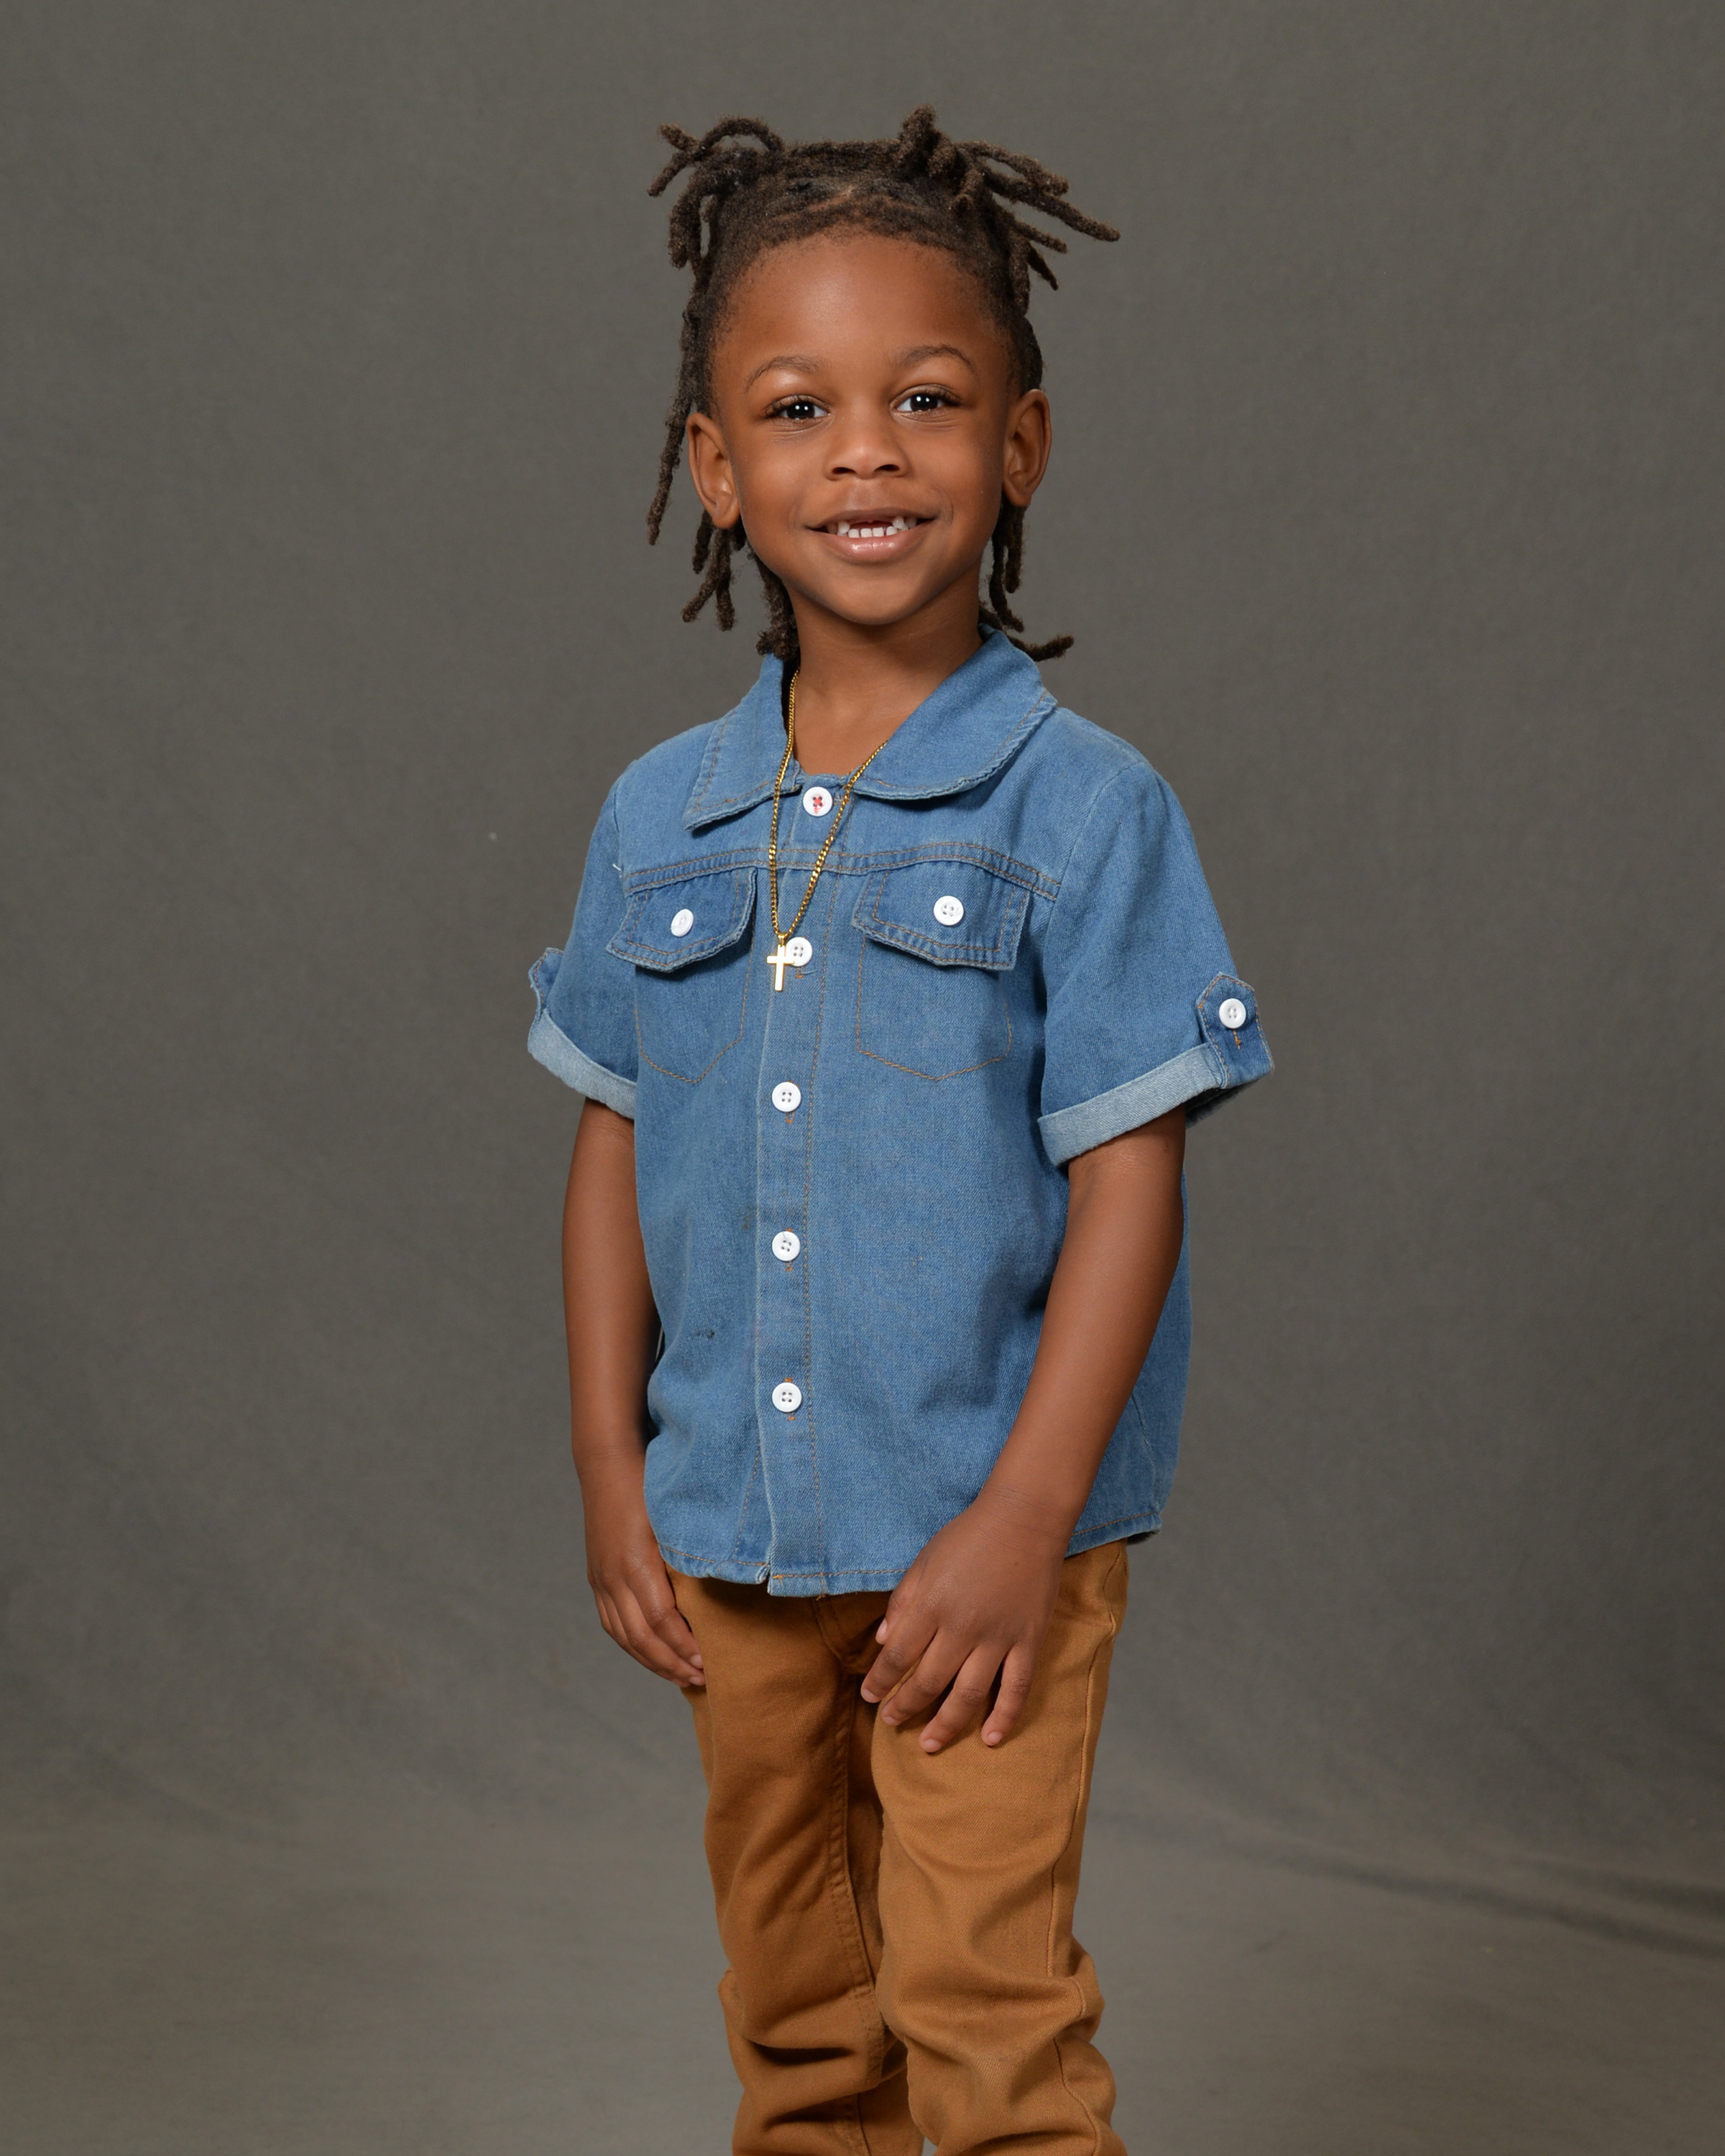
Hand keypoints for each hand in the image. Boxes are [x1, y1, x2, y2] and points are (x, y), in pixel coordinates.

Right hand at [581, 1459, 704, 1687]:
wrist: (606, 1463)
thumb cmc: (648, 1484)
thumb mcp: (673, 1518)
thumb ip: (688, 1553)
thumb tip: (721, 1587)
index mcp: (635, 1563)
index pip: (661, 1620)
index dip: (684, 1645)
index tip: (709, 1661)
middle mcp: (613, 1577)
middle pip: (642, 1637)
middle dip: (672, 1663)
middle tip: (702, 1679)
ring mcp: (601, 1579)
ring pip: (624, 1636)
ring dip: (653, 1662)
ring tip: (681, 1677)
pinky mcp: (597, 1578)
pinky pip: (611, 1624)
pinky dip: (632, 1646)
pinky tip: (652, 1656)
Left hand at [859, 1485, 1069, 1751]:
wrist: (1025, 1518)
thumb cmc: (969, 1535)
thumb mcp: (923, 1561)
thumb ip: (902, 1601)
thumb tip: (880, 1642)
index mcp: (932, 1604)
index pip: (898, 1655)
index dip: (880, 1681)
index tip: (869, 1697)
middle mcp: (962, 1626)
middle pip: (928, 1681)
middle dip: (905, 1706)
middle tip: (891, 1723)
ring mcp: (998, 1637)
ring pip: (968, 1694)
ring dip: (945, 1725)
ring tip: (928, 1744)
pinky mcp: (1029, 1640)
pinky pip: (1016, 1687)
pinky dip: (1004, 1717)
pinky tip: (990, 1739)